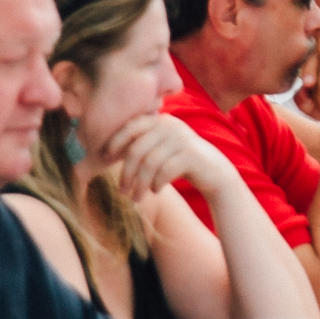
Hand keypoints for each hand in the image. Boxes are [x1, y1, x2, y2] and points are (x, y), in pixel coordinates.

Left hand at [100, 108, 220, 201]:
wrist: (214, 173)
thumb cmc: (179, 163)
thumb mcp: (160, 148)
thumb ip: (141, 144)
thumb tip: (106, 151)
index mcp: (161, 120)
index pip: (132, 126)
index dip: (116, 140)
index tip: (105, 156)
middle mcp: (171, 125)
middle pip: (137, 149)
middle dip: (127, 172)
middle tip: (122, 191)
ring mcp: (182, 139)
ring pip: (149, 164)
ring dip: (140, 184)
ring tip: (136, 198)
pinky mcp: (191, 155)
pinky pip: (164, 172)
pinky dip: (156, 184)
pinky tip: (155, 191)